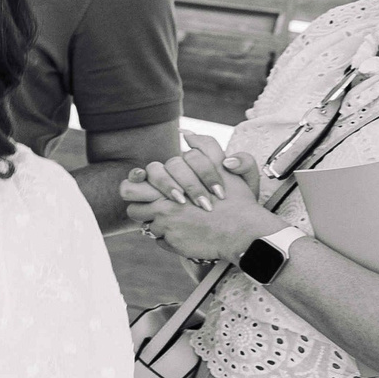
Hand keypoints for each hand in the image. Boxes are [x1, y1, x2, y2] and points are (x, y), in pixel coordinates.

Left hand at [123, 136, 278, 262]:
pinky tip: (184, 233)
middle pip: (133, 208)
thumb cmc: (236, 200)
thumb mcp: (223, 168)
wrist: (246, 233)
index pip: (132, 185)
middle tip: (155, 206)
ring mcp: (167, 228)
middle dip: (140, 205)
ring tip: (171, 219)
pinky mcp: (172, 245)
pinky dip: (168, 237)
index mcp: (171, 187)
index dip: (135, 185)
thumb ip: (205, 147)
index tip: (145, 187)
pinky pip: (159, 240)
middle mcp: (164, 208)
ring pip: (144, 224)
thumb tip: (185, 132)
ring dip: (154, 221)